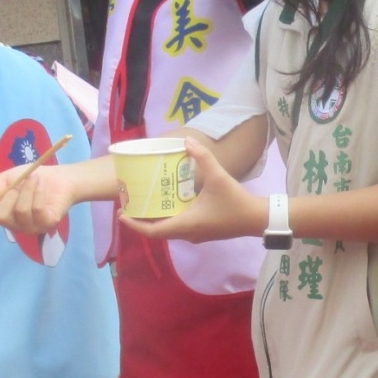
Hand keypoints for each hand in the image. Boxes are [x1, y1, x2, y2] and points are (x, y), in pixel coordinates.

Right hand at [0, 162, 84, 238]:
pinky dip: (38, 192)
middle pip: (1, 215)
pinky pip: (36, 210)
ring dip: (27, 189)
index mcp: (1, 213)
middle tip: (22, 181)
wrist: (60, 177)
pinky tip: (42, 186)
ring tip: (34, 179)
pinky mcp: (46, 224)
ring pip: (20, 211)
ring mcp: (30, 227)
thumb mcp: (8, 178)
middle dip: (10, 195)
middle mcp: (14, 224)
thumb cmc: (31, 178)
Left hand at [120, 137, 264, 243]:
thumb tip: (187, 141)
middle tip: (130, 204)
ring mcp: (195, 235)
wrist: (256, 219)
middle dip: (142, 220)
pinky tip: (168, 205)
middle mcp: (188, 233)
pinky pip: (178, 229)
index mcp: (186, 224)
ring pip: (168, 231)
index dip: (135, 225)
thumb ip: (203, 158)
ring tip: (145, 204)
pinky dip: (168, 220)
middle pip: (158, 231)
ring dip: (155, 220)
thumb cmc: (235, 201)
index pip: (154, 231)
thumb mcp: (219, 177)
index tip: (121, 214)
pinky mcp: (202, 233)